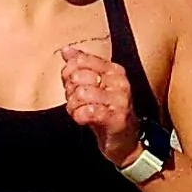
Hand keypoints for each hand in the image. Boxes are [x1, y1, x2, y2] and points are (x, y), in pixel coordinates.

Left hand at [60, 44, 140, 171]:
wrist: (126, 140)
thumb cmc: (107, 111)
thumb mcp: (95, 85)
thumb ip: (81, 66)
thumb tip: (66, 51)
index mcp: (113, 70)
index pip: (81, 60)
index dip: (68, 73)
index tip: (70, 84)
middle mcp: (119, 81)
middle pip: (79, 76)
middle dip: (70, 91)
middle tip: (76, 101)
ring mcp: (119, 100)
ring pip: (81, 93)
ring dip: (74, 105)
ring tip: (80, 110)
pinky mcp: (116, 118)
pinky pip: (88, 111)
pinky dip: (79, 116)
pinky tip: (84, 119)